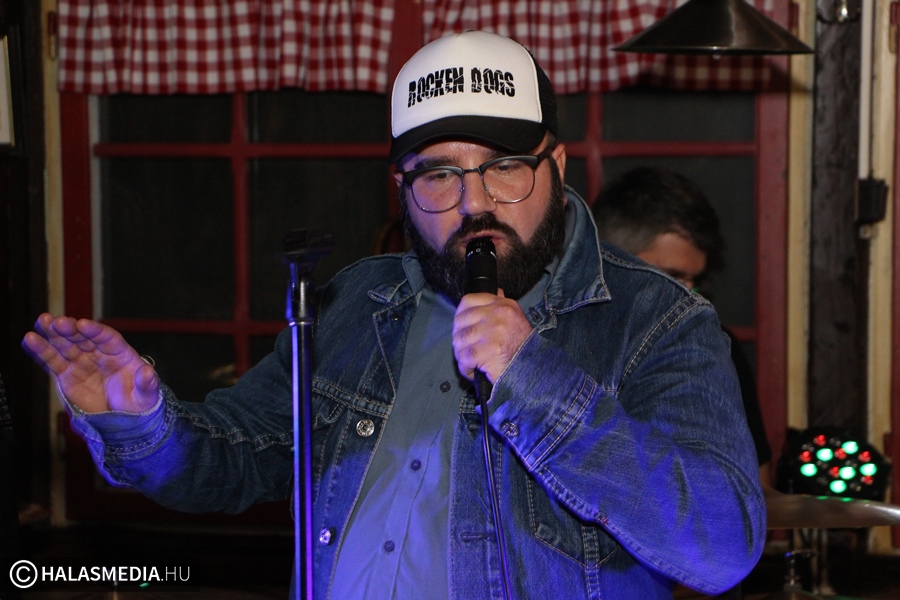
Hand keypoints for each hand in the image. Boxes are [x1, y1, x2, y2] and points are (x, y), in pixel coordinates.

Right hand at [21, 313, 158, 413]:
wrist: (124, 418)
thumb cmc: (138, 402)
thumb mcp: (146, 395)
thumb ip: (146, 383)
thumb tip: (148, 372)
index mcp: (120, 353)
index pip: (107, 337)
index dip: (95, 330)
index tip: (83, 324)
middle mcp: (99, 354)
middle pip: (83, 338)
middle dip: (71, 329)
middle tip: (57, 322)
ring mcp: (82, 363)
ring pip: (66, 346)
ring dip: (53, 334)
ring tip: (41, 322)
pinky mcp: (67, 375)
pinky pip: (53, 361)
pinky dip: (41, 351)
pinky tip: (30, 339)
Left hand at [452, 289, 532, 383]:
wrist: (535, 369)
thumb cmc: (523, 347)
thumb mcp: (517, 319)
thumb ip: (502, 306)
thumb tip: (496, 292)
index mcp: (503, 306)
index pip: (469, 300)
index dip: (460, 313)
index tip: (460, 325)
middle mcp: (497, 315)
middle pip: (461, 321)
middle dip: (459, 337)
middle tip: (464, 348)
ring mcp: (491, 333)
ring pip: (460, 340)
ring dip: (461, 354)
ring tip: (469, 362)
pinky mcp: (486, 351)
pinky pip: (464, 358)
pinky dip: (465, 367)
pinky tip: (472, 370)